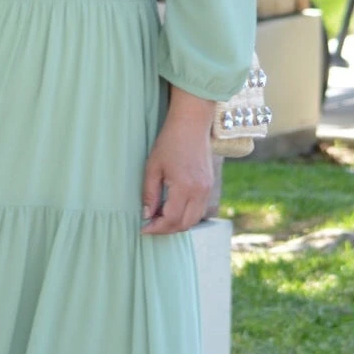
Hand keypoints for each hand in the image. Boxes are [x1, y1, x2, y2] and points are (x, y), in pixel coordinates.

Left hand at [142, 90, 215, 235]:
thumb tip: (147, 214)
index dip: (156, 228)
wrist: (192, 124)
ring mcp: (207, 189)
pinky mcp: (209, 185)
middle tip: (150, 225)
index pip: (171, 219)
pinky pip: (199, 209)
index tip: (143, 228)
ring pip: (194, 219)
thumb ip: (149, 193)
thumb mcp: (153, 167)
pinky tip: (173, 208)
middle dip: (166, 229)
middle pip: (184, 224)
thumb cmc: (170, 142)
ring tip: (160, 217)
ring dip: (177, 223)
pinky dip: (187, 215)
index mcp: (184, 187)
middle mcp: (199, 192)